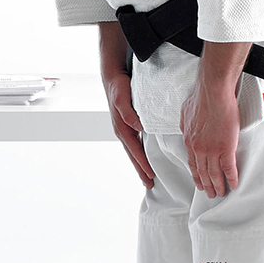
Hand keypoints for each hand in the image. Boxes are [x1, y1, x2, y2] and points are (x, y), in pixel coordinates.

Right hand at [106, 71, 154, 188]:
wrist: (113, 78)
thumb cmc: (118, 87)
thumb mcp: (123, 98)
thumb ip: (129, 113)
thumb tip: (138, 127)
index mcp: (122, 128)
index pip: (135, 151)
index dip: (143, 164)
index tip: (150, 176)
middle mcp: (122, 131)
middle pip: (133, 156)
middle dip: (141, 170)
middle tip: (149, 184)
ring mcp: (124, 129)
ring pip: (133, 151)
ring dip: (140, 164)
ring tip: (147, 176)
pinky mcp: (128, 125)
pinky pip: (134, 143)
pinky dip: (139, 153)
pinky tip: (144, 157)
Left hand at [180, 75, 241, 196]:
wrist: (212, 93)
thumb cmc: (201, 99)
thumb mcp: (185, 114)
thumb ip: (185, 125)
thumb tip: (185, 130)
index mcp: (189, 141)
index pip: (192, 163)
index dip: (197, 176)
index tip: (200, 183)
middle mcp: (198, 149)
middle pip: (202, 172)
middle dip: (207, 185)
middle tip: (211, 194)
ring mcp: (212, 150)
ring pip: (215, 174)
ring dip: (219, 185)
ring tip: (222, 193)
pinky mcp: (226, 148)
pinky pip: (228, 168)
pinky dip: (232, 178)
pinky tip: (234, 184)